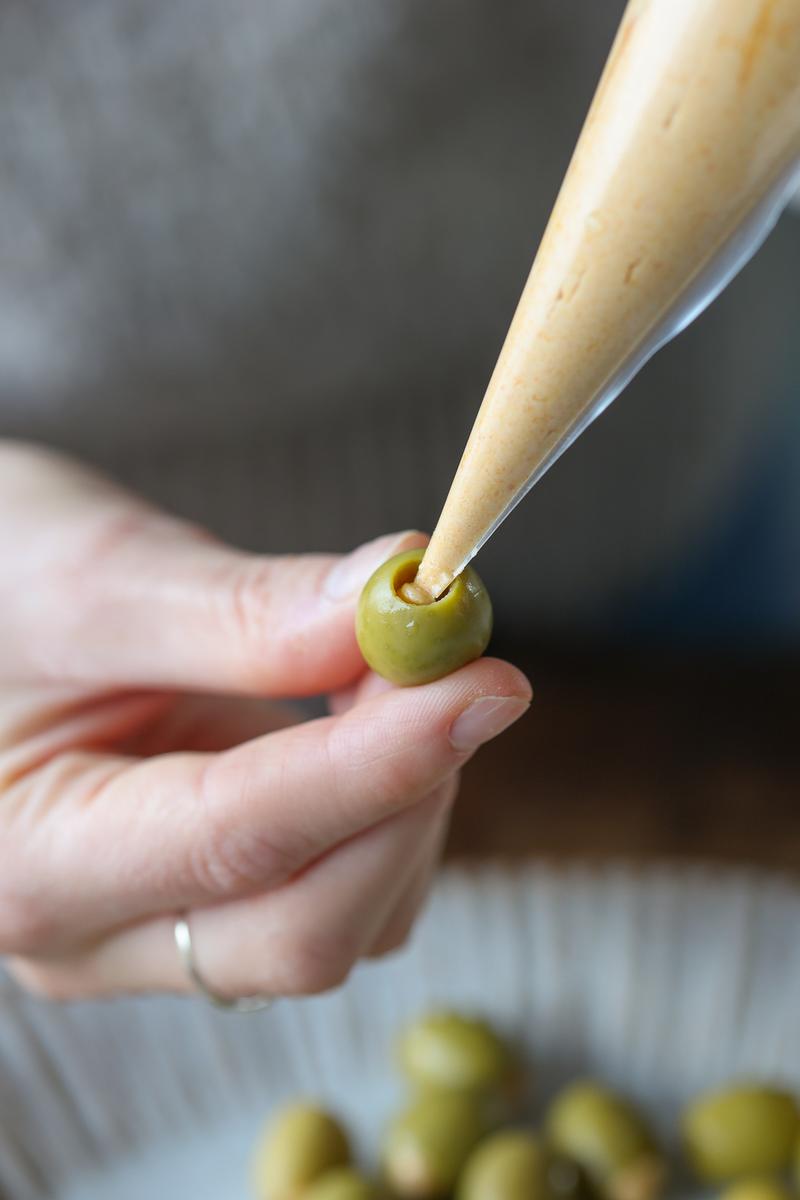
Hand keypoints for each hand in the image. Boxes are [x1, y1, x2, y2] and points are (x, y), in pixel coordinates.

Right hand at [0, 443, 530, 1000]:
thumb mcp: (91, 575)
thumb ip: (238, 609)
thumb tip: (390, 609)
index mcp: (33, 861)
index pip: (238, 841)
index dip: (376, 762)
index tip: (481, 681)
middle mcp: (98, 932)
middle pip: (306, 928)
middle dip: (404, 795)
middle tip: (448, 664)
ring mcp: (165, 928)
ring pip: (347, 924)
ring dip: (408, 802)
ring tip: (385, 673)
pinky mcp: (224, 899)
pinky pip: (352, 893)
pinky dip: (394, 808)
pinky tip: (365, 720)